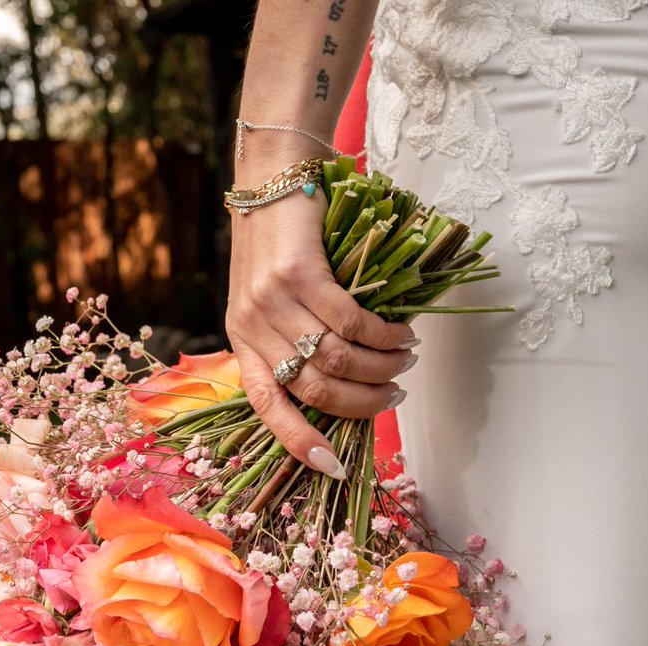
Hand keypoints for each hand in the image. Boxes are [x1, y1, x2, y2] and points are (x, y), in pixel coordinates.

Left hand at [226, 188, 417, 478]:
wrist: (272, 177)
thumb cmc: (279, 242)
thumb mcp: (270, 298)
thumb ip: (294, 338)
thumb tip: (346, 384)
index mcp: (242, 340)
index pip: (266, 406)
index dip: (298, 442)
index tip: (332, 466)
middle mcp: (252, 325)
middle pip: (312, 390)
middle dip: (361, 403)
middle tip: (394, 393)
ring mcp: (273, 300)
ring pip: (335, 358)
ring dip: (380, 368)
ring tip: (405, 360)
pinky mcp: (299, 273)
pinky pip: (350, 321)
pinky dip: (382, 336)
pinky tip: (401, 334)